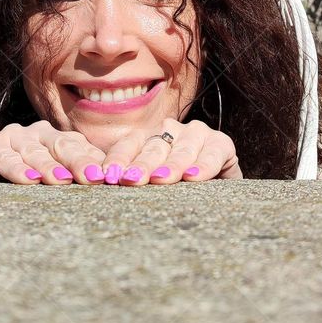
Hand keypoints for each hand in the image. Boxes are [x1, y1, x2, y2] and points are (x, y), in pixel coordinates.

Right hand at [0, 120, 107, 184]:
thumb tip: (114, 184)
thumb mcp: (56, 185)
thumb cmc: (28, 194)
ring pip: (35, 151)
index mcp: (58, 140)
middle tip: (93, 178)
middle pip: (62, 145)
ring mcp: (14, 136)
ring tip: (62, 180)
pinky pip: (5, 157)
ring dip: (48, 166)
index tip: (111, 178)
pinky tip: (28, 180)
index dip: (96, 162)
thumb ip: (80, 181)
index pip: (81, 147)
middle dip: (78, 162)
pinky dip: (17, 169)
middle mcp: (38, 134)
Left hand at [100, 118, 241, 185]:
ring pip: (181, 149)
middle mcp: (170, 130)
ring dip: (171, 165)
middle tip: (130, 180)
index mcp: (149, 137)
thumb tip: (100, 188)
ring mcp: (196, 134)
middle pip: (153, 147)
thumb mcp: (153, 183)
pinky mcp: (221, 143)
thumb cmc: (178, 188)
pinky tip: (193, 176)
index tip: (107, 176)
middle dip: (141, 164)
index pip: (129, 145)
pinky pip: (212, 153)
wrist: (219, 191)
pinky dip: (203, 165)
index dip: (118, 160)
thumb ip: (132, 181)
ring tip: (161, 179)